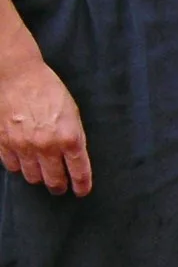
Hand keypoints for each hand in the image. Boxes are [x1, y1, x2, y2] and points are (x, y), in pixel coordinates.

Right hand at [0, 51, 91, 195]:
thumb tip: (75, 161)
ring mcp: (23, 146)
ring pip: (32, 177)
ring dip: (38, 177)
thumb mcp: (72, 115)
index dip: (81, 186)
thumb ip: (74, 139)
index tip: (81, 191)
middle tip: (59, 186)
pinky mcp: (4, 142)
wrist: (17, 75)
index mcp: (70, 139)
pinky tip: (23, 160)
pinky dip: (18, 166)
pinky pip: (12, 166)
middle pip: (54, 181)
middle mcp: (47, 146)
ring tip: (40, 171)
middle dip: (59, 186)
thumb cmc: (48, 91)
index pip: (79, 173)